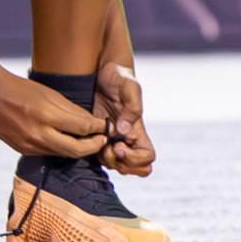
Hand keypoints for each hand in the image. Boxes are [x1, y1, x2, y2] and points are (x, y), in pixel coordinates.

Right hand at [0, 69, 109, 158]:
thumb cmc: (21, 89)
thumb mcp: (48, 93)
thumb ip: (70, 109)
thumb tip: (91, 122)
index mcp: (46, 115)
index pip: (81, 128)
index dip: (98, 129)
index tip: (106, 127)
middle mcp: (38, 134)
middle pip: (75, 150)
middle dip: (92, 147)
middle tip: (102, 140)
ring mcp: (30, 145)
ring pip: (62, 154)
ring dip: (77, 150)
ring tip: (88, 142)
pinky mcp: (23, 150)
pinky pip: (48, 152)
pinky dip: (60, 148)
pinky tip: (66, 141)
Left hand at [93, 61, 155, 176]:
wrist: (105, 73)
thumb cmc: (120, 78)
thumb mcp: (129, 87)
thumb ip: (131, 108)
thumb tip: (124, 130)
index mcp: (138, 130)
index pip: (147, 157)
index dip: (135, 159)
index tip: (120, 146)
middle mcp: (129, 138)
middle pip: (135, 168)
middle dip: (122, 165)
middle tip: (110, 149)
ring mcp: (115, 139)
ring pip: (118, 166)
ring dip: (109, 161)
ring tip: (100, 143)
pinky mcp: (101, 137)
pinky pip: (103, 157)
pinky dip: (98, 155)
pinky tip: (93, 140)